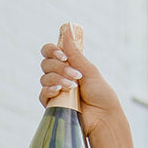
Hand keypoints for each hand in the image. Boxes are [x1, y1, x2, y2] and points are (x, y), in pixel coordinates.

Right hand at [39, 27, 125, 141]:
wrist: (104, 118)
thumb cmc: (101, 95)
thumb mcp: (89, 70)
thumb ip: (75, 53)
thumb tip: (68, 29)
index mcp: (69, 65)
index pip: (50, 52)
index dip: (52, 51)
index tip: (63, 56)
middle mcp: (60, 76)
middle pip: (46, 63)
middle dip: (59, 67)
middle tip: (76, 76)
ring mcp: (56, 91)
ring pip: (44, 78)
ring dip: (58, 79)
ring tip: (73, 87)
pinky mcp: (53, 105)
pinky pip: (43, 94)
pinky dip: (50, 90)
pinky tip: (60, 92)